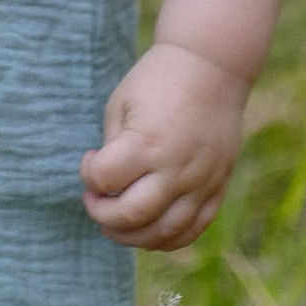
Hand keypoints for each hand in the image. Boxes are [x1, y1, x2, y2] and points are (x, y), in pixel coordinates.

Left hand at [80, 44, 248, 252]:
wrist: (212, 66)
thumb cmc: (157, 81)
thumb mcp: (122, 105)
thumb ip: (113, 149)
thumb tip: (104, 186)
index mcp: (147, 142)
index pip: (105, 180)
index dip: (88, 174)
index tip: (91, 160)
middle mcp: (176, 168)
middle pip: (133, 216)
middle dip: (104, 216)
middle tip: (95, 200)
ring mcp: (201, 181)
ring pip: (165, 232)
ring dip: (133, 238)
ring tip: (117, 227)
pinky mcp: (217, 186)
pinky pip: (194, 228)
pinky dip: (169, 239)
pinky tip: (150, 231)